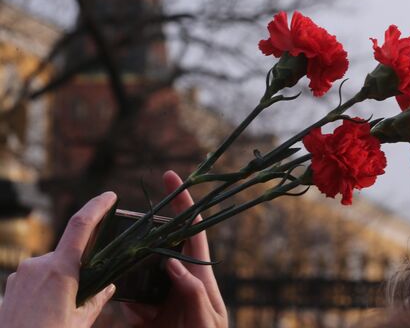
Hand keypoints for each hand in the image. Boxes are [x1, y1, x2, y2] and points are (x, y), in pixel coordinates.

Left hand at [0, 192, 117, 327]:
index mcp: (60, 271)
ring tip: (61, 310)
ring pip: (54, 266)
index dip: (97, 207)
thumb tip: (108, 286)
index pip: (80, 226)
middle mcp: (39, 265)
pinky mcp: (12, 284)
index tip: (110, 197)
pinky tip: (46, 310)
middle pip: (70, 253)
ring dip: (63, 280)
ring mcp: (22, 273)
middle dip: (82, 267)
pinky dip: (48, 286)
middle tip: (85, 294)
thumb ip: (96, 300)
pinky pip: (37, 276)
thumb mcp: (80, 323)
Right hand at [122, 171, 226, 327]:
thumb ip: (194, 293)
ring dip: (129, 271)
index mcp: (200, 278)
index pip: (193, 233)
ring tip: (123, 271)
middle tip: (129, 228)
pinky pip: (130, 302)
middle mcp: (180, 283)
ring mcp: (161, 299)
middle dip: (145, 238)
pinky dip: (123, 301)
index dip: (184, 204)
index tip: (172, 176)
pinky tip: (122, 305)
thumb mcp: (207, 320)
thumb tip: (173, 264)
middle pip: (160, 248)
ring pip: (140, 273)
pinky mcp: (145, 318)